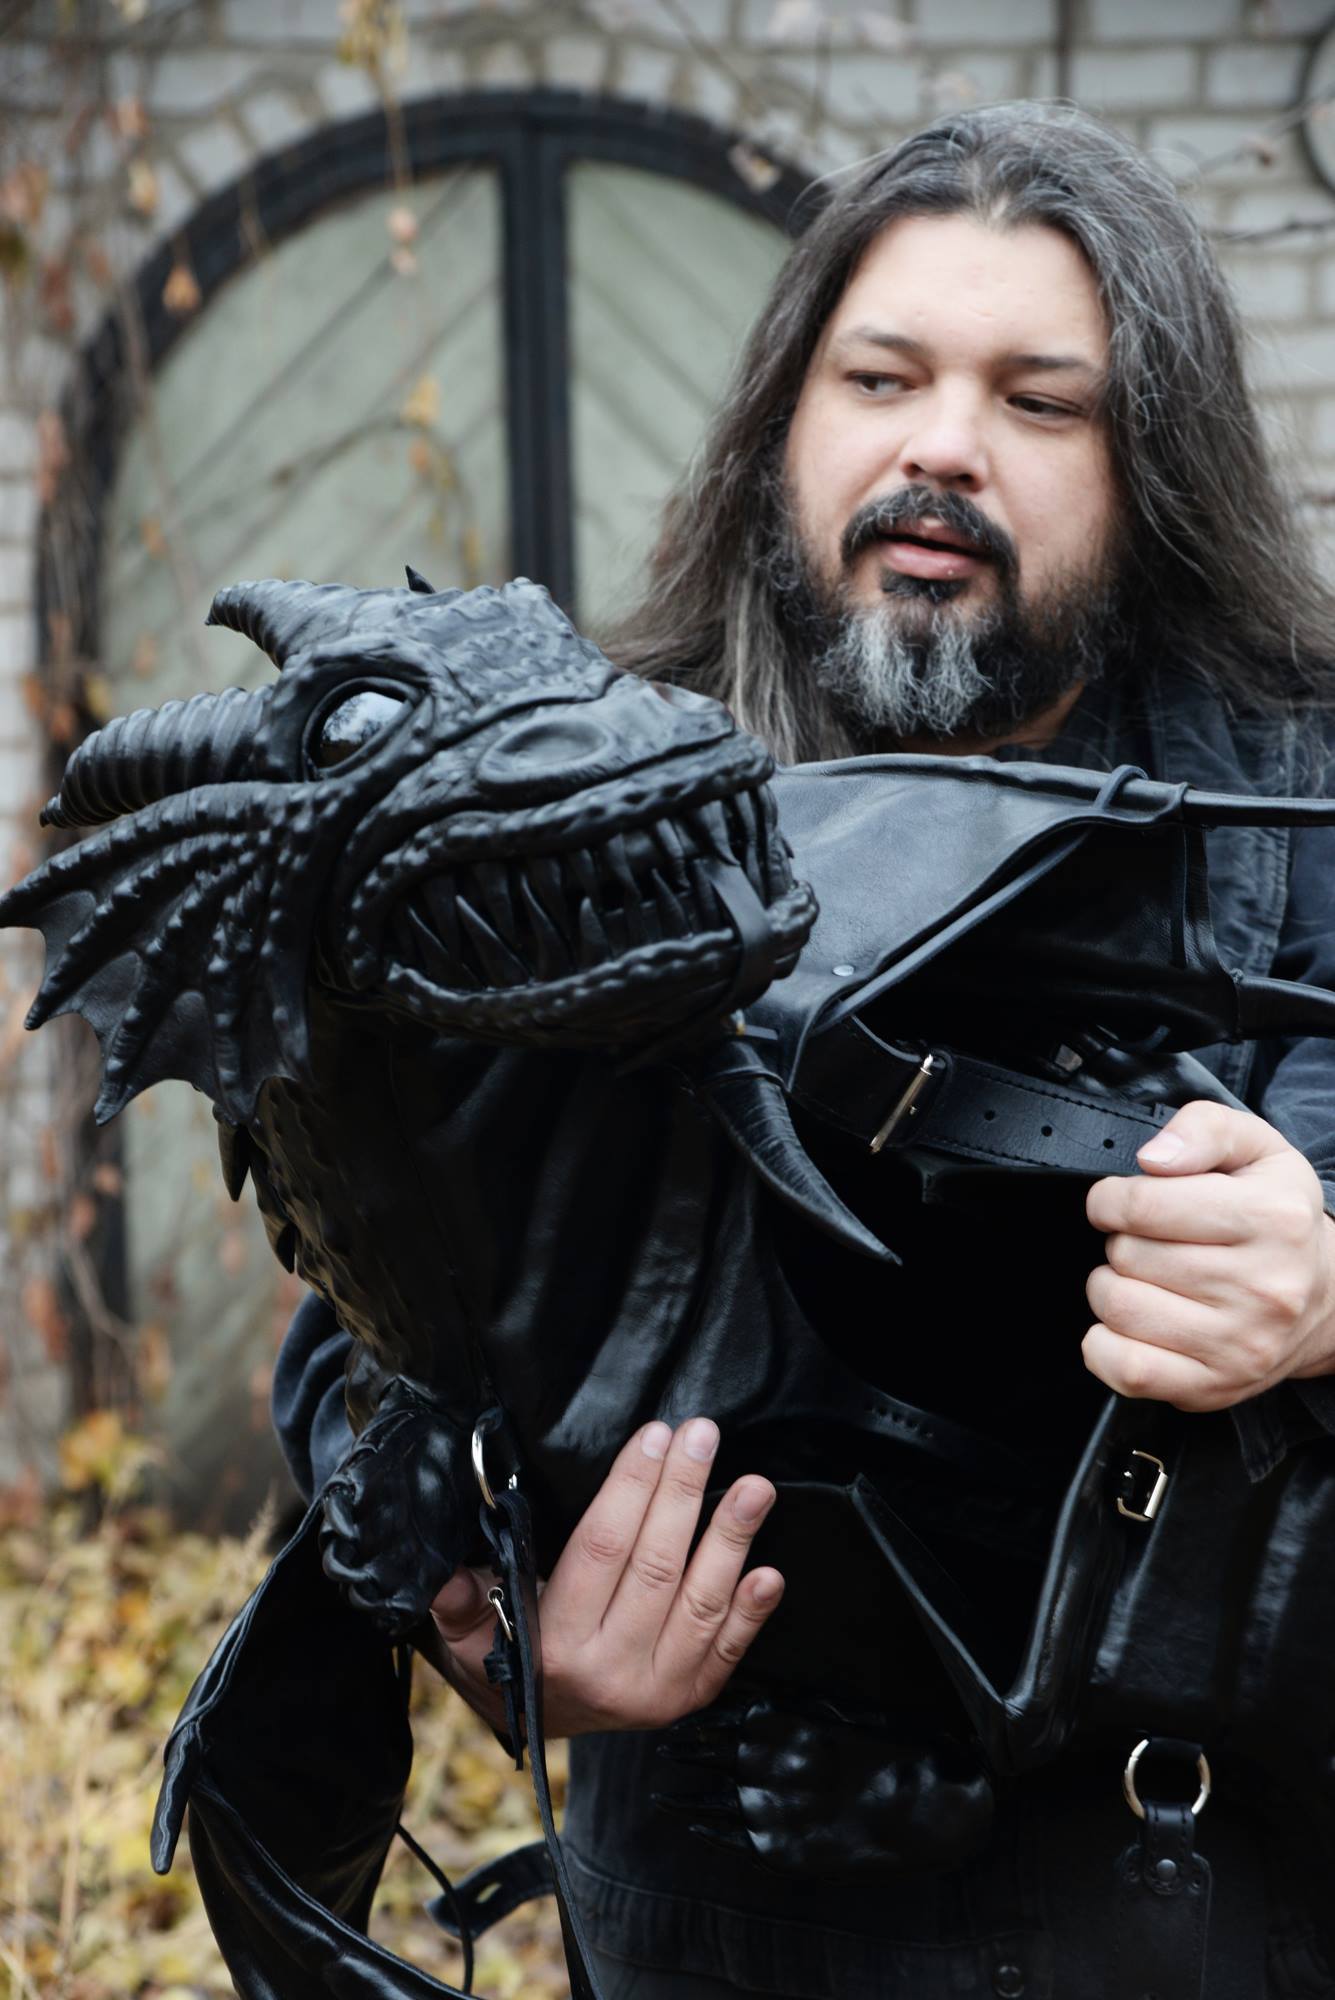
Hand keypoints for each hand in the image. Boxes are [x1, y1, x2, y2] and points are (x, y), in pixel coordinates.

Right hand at [429, 1418, 783, 1736]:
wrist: (540, 1728)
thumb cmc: (505, 1660)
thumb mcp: (465, 1638)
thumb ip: (459, 1604)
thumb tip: (443, 1576)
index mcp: (555, 1646)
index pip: (601, 1550)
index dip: (631, 1488)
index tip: (653, 1437)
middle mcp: (611, 1671)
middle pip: (656, 1566)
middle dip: (683, 1493)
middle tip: (703, 1436)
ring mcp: (657, 1690)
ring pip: (701, 1604)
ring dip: (731, 1540)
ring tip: (754, 1487)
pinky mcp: (689, 1697)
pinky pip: (728, 1652)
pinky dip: (752, 1613)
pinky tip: (769, 1571)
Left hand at [658, 1696, 993, 1877]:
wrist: (923, 1805)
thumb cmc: (885, 1747)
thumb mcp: (833, 1708)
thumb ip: (789, 1704)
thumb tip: (754, 1697)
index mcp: (776, 1722)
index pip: (717, 1718)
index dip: (694, 1722)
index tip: (674, 1721)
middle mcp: (763, 1763)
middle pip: (705, 1757)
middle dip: (681, 1754)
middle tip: (660, 1750)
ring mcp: (769, 1808)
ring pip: (707, 1801)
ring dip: (682, 1796)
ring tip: (661, 1793)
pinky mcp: (781, 1848)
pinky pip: (731, 1839)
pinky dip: (707, 1832)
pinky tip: (693, 1827)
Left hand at [1084, 1101, 1334, 1410]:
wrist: (1330, 1299)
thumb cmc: (1279, 1218)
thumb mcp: (1256, 1149)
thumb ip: (1203, 1130)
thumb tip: (1154, 1159)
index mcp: (1273, 1219)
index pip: (1142, 1204)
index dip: (1110, 1198)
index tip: (1119, 1202)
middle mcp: (1263, 1287)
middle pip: (1126, 1255)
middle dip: (1121, 1241)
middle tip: (1150, 1243)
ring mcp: (1240, 1345)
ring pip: (1118, 1308)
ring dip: (1112, 1287)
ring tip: (1144, 1279)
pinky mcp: (1214, 1388)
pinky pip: (1123, 1368)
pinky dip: (1105, 1344)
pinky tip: (1131, 1323)